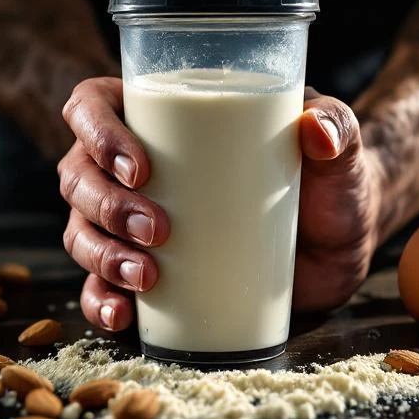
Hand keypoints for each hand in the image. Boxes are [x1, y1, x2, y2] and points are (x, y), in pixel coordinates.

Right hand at [58, 78, 380, 331]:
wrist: (339, 241)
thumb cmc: (329, 179)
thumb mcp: (338, 149)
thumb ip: (338, 125)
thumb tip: (317, 131)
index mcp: (162, 116)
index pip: (93, 105)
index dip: (97, 131)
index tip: (140, 167)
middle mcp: (133, 167)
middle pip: (79, 174)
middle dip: (105, 205)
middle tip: (158, 229)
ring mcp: (134, 222)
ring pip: (81, 230)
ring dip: (100, 254)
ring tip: (145, 276)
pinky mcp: (148, 272)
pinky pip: (101, 285)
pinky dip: (100, 300)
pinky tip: (119, 313)